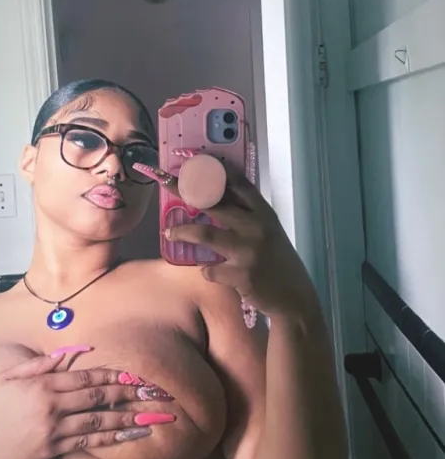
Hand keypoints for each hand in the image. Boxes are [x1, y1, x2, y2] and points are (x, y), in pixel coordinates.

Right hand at [0, 353, 174, 458]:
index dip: (112, 374)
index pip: (85, 376)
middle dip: (128, 392)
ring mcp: (53, 429)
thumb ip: (42, 364)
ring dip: (127, 417)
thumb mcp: (12, 378)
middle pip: (97, 396)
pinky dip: (111, 439)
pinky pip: (87, 443)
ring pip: (97, 421)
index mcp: (44, 385)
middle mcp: (52, 406)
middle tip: (154, 391)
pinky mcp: (52, 450)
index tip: (134, 373)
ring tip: (151, 415)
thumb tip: (72, 351)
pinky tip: (129, 435)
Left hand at [136, 158, 316, 317]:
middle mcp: (257, 227)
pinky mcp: (241, 275)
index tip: (194, 161)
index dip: (216, 170)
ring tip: (170, 231)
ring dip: (183, 231)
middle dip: (185, 190)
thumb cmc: (278, 262)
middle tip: (165, 182)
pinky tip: (212, 272)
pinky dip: (208, 270)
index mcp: (264, 213)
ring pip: (205, 234)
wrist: (294, 297)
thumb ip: (247, 216)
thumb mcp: (269, 232)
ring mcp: (248, 250)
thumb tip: (215, 201)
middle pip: (213, 202)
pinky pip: (211, 269)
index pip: (239, 183)